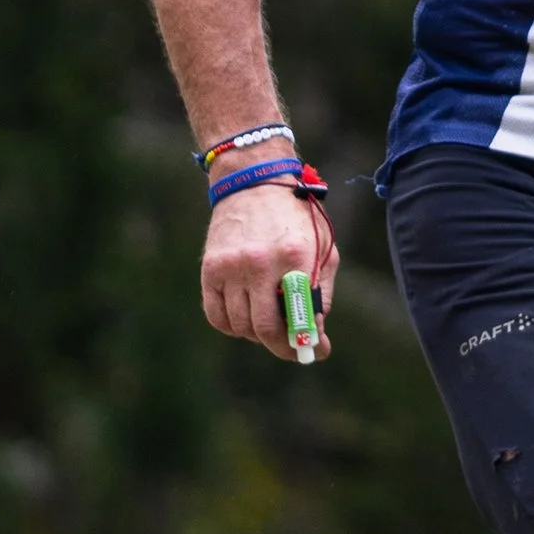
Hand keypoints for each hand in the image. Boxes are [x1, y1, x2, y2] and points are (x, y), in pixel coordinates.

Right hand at [200, 178, 336, 361]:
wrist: (254, 181)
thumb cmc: (296, 218)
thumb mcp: (323, 247)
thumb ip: (321, 291)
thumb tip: (315, 336)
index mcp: (295, 256)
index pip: (299, 316)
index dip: (307, 342)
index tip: (316, 351)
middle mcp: (260, 263)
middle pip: (265, 329)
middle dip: (282, 347)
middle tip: (293, 349)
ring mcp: (231, 266)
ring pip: (240, 326)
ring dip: (258, 335)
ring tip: (270, 324)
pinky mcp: (210, 269)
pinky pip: (216, 316)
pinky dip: (232, 327)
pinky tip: (246, 318)